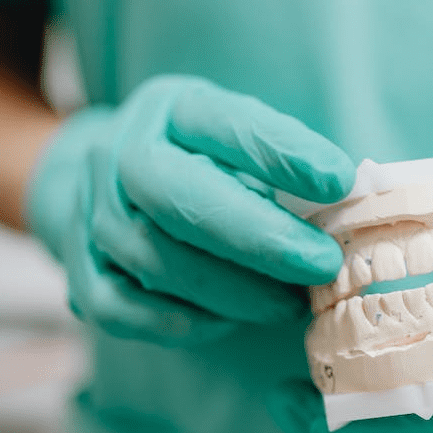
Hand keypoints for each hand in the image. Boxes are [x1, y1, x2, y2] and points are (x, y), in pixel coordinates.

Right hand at [26, 76, 354, 345]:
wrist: (104, 184)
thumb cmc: (200, 163)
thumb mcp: (239, 137)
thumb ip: (284, 164)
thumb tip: (353, 201)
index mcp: (173, 108)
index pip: (224, 123)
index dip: (282, 152)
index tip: (340, 182)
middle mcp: (122, 153)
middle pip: (176, 194)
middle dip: (258, 236)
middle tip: (322, 264)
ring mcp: (93, 213)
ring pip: (153, 257)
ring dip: (229, 290)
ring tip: (289, 305)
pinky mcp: (78, 271)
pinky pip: (118, 308)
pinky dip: (175, 321)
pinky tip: (224, 323)